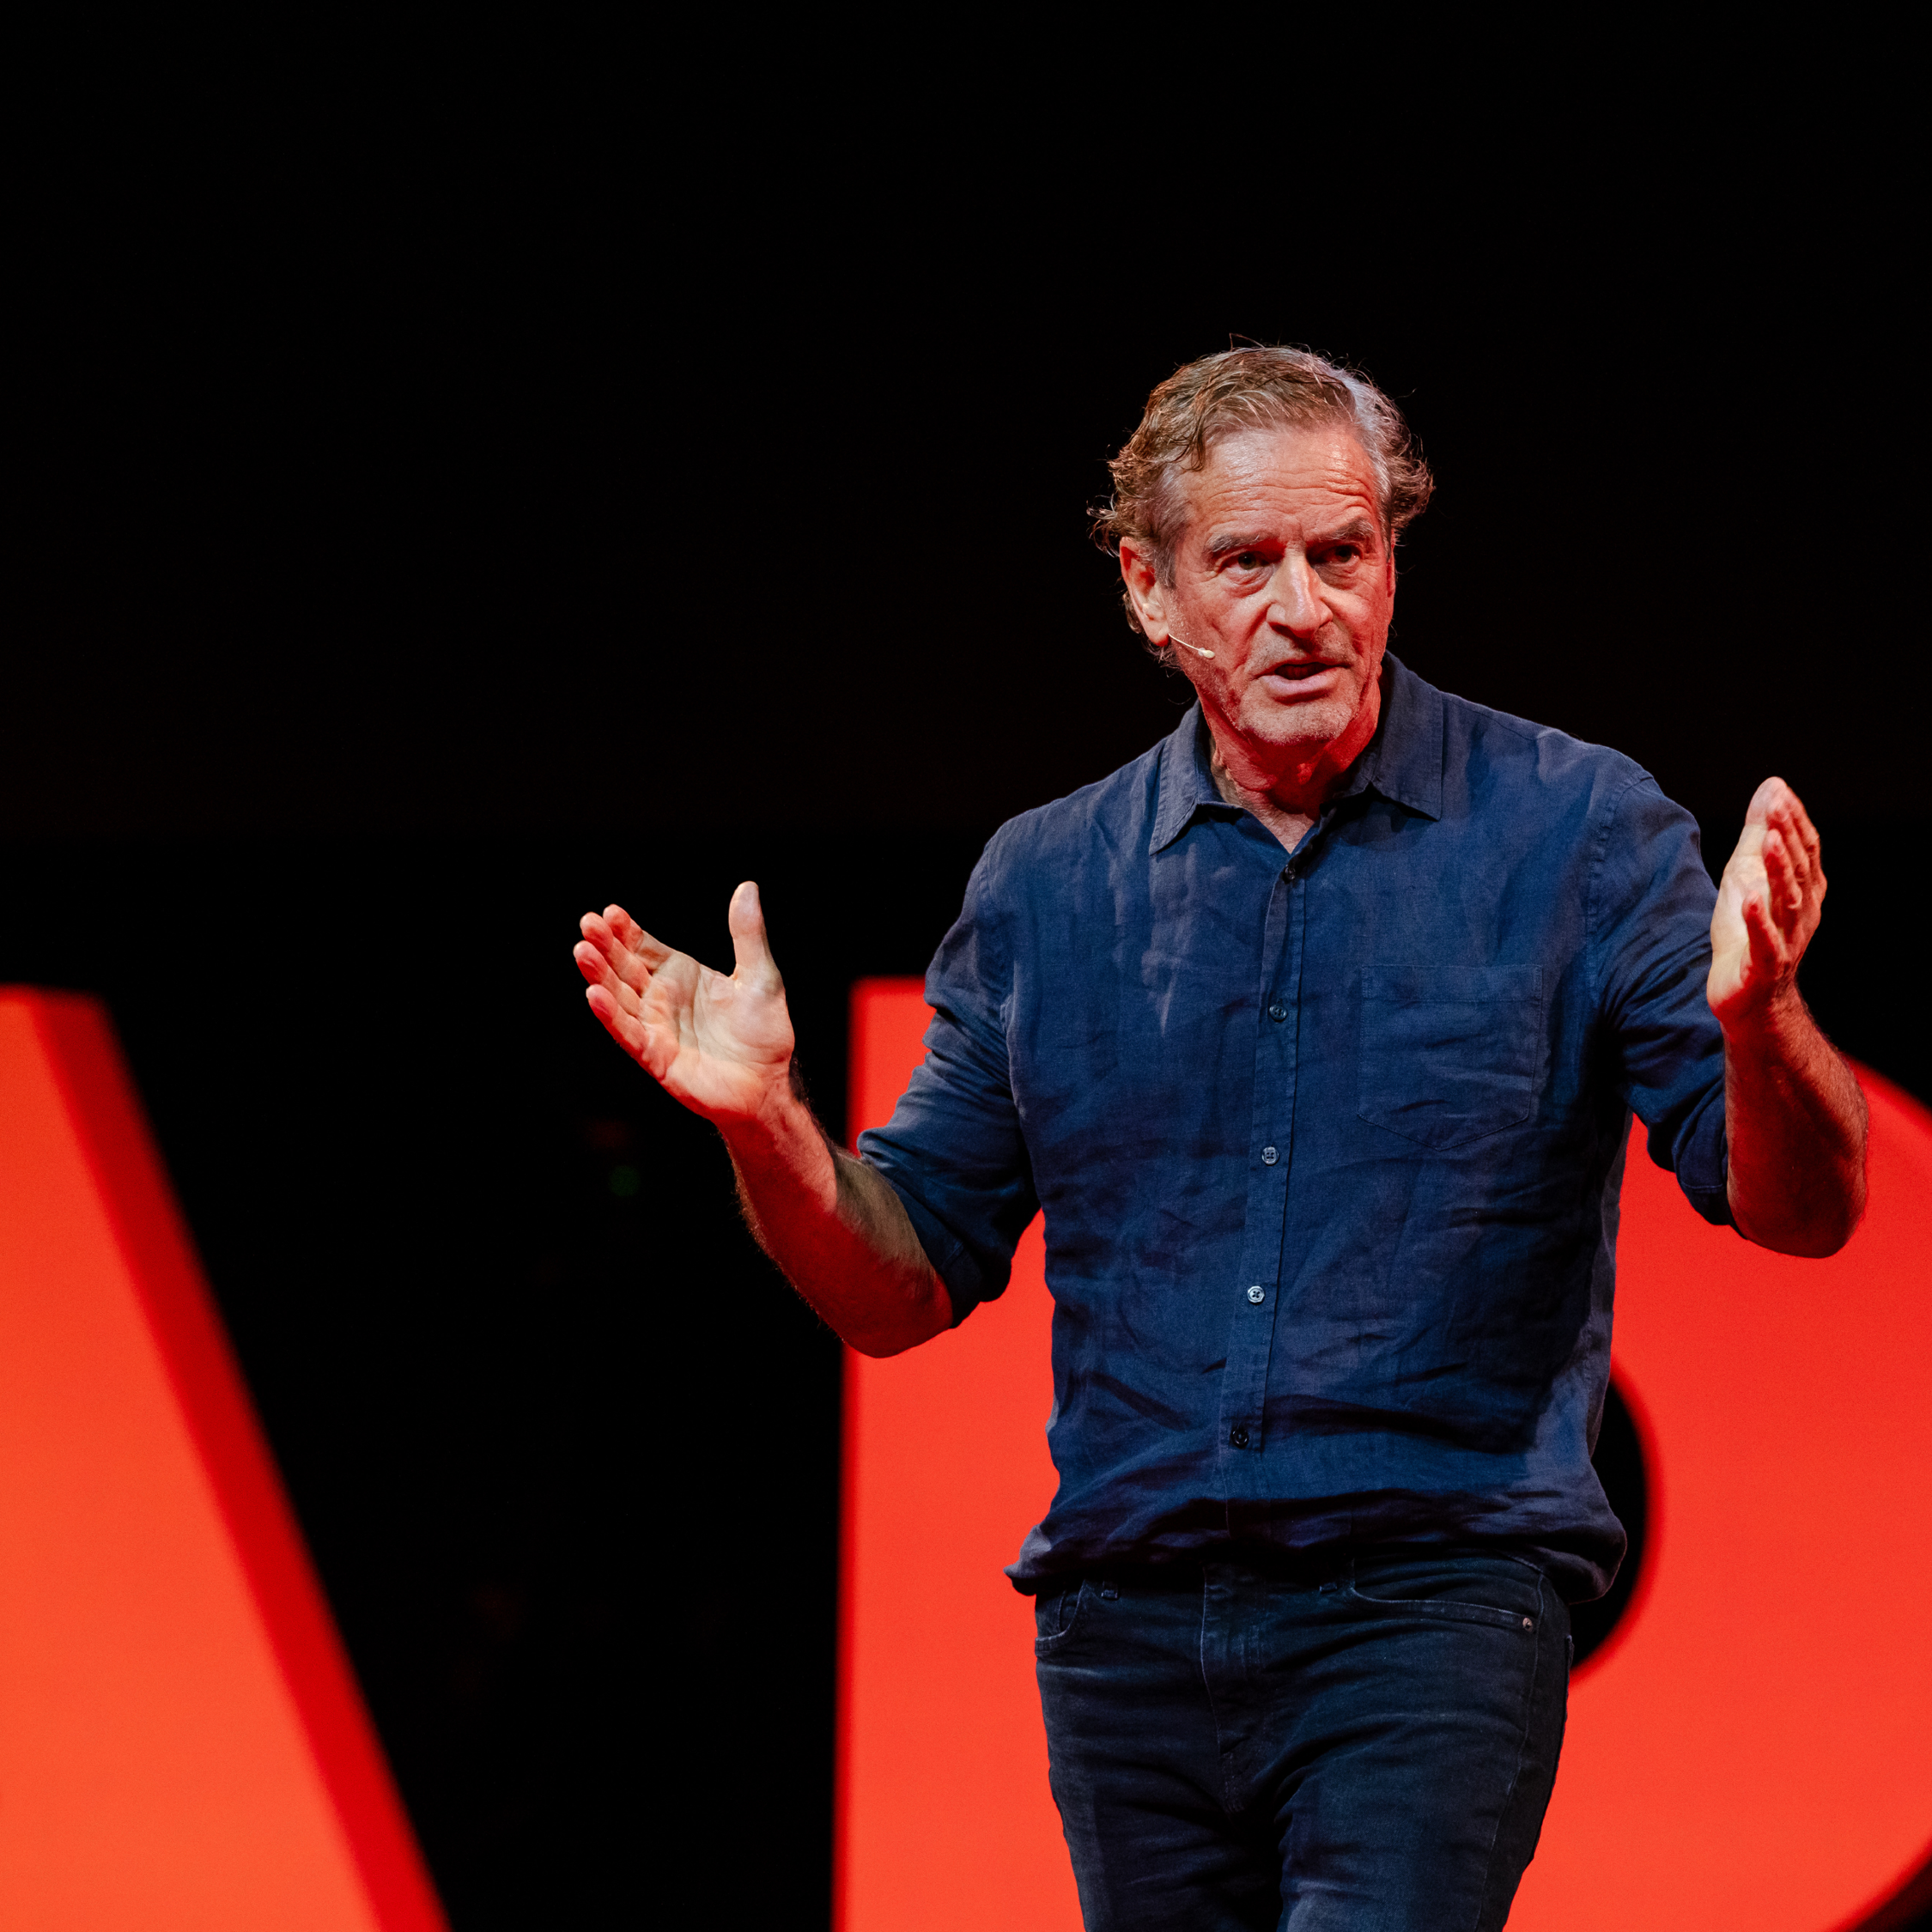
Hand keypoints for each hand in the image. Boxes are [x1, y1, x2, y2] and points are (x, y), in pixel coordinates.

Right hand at [573, 882, 796, 1125]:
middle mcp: (660, 998)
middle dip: (604, 946)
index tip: (609, 911)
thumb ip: (748, 934)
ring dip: (599, 976)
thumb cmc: (763, 1032)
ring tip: (583, 951)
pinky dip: (611, 1016)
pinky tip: (595, 996)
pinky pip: (628, 1034)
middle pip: (624, 967)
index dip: (625, 930)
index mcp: (680, 974)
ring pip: (618, 997)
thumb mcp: (761, 976)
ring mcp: (655, 1026)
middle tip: (587, 924)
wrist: (768, 1083)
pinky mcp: (655, 1056)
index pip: (643, 946)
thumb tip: (748, 887)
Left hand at [1708, 778, 1825, 1028]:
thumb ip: (1757, 834)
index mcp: (1803, 891)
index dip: (1793, 822)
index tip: (1779, 793)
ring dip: (1778, 870)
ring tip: (1767, 841)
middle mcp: (1802, 913)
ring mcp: (1787, 940)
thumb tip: (1772, 786)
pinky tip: (1749, 898)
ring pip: (1787, 901)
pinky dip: (1758, 919)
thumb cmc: (1747, 935)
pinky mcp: (1764, 966)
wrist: (1747, 998)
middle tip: (1775, 807)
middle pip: (1797, 870)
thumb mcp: (1746, 876)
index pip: (1804, 850)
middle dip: (1786, 837)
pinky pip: (1765, 941)